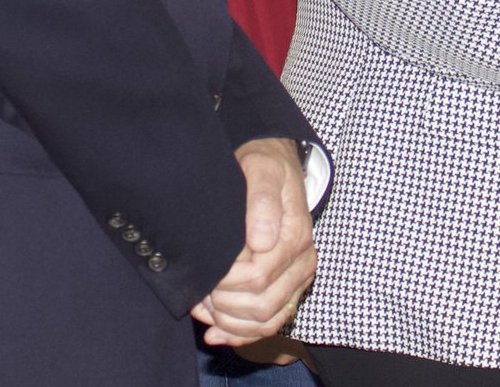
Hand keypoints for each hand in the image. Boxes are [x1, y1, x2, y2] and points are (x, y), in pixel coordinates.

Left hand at [189, 137, 314, 346]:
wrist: (274, 165)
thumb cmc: (263, 165)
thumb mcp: (261, 168)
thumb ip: (262, 199)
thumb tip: (262, 241)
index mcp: (296, 237)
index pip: (258, 277)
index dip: (225, 281)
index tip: (203, 272)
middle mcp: (302, 263)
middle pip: (262, 306)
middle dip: (224, 305)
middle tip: (197, 290)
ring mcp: (296, 279)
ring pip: (267, 322)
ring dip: (230, 323)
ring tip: (201, 309)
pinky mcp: (287, 288)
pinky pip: (270, 324)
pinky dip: (241, 333)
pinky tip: (215, 332)